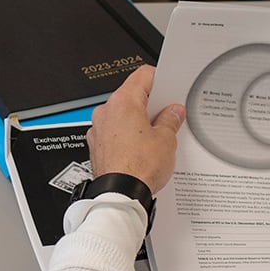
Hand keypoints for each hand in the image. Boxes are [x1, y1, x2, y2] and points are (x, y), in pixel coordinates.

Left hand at [86, 65, 185, 193]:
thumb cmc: (138, 167)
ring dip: (138, 121)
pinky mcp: (96, 146)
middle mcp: (105, 112)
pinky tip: (142, 148)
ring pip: (122, 116)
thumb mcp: (166, 139)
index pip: (143, 75)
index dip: (161, 79)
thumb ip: (170, 120)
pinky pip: (114, 132)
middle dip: (151, 104)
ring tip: (157, 135)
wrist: (119, 195)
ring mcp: (98, 130)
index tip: (170, 87)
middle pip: (131, 96)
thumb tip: (173, 112)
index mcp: (122, 102)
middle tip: (169, 114)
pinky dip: (127, 136)